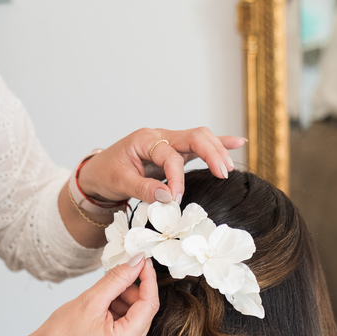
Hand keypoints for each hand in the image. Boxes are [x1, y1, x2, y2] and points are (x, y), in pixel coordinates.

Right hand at [31, 257, 157, 335]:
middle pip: (145, 312)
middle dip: (132, 291)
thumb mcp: (90, 300)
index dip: (148, 279)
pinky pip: (129, 327)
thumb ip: (117, 279)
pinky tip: (103, 308)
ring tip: (102, 298)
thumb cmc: (60, 335)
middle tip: (116, 277)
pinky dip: (120, 312)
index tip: (143, 261)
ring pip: (137, 318)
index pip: (149, 305)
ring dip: (125, 301)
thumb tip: (136, 262)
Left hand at [77, 127, 246, 204]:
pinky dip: (218, 144)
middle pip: (193, 136)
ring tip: (228, 168)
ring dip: (217, 150)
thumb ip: (144, 189)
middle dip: (211, 153)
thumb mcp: (120, 183)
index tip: (175, 199)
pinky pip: (199, 145)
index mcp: (145, 140)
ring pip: (200, 138)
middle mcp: (160, 136)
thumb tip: (169, 197)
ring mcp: (170, 142)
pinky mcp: (176, 151)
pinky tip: (238, 143)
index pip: (170, 155)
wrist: (98, 171)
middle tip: (222, 173)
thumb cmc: (106, 174)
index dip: (176, 178)